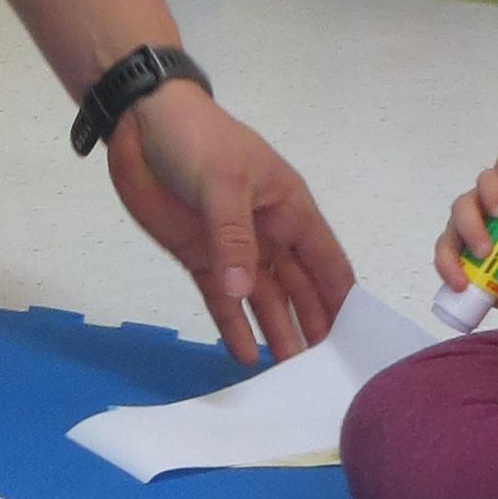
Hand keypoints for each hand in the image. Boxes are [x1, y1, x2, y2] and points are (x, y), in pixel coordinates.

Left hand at [106, 82, 354, 363]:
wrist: (141, 123)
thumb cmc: (197, 140)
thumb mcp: (222, 182)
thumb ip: (233, 238)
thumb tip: (245, 291)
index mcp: (290, 210)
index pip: (327, 263)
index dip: (343, 300)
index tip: (356, 341)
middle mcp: (270, 235)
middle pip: (300, 289)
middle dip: (313, 327)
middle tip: (324, 373)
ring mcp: (234, 249)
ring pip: (264, 299)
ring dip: (277, 333)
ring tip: (289, 375)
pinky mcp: (200, 258)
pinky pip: (222, 299)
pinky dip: (233, 325)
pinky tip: (243, 355)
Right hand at [433, 162, 497, 298]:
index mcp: (494, 190)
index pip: (486, 181)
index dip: (491, 193)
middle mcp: (472, 208)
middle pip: (460, 211)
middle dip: (470, 231)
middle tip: (485, 253)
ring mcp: (460, 231)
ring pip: (446, 240)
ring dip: (452, 263)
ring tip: (463, 284)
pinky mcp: (458, 253)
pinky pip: (451, 266)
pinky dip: (465, 284)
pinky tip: (493, 301)